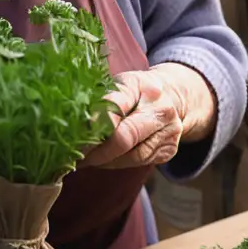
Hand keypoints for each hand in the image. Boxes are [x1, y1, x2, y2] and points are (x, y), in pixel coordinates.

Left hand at [82, 65, 215, 170]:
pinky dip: (117, 163)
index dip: (92, 125)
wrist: (175, 96)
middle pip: (125, 137)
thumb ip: (101, 100)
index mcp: (140, 86)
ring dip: (105, 161)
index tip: (73, 137)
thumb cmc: (137, 90)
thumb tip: (73, 123)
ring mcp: (168, 131)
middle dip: (97, 151)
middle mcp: (159, 108)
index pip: (114, 107)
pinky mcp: (169, 149)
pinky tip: (103, 161)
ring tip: (85, 160)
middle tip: (76, 156)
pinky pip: (139, 162)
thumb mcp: (120, 84)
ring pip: (132, 156)